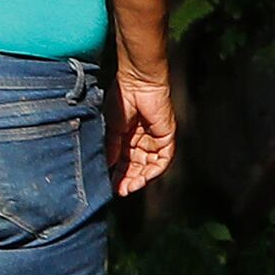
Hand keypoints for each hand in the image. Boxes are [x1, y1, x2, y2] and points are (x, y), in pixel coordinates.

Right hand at [109, 57, 178, 195]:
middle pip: (137, 166)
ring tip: (130, 187)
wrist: (136, 84)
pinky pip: (163, 159)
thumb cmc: (121, 99)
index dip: (118, 174)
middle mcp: (141, 140)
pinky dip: (155, 170)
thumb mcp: (111, 128)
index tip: (110, 186)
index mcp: (126, 137)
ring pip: (149, 166)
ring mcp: (155, 139)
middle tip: (121, 190)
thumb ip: (111, 147)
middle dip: (129, 179)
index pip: (123, 162)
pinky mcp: (166, 137)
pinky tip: (144, 178)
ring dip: (141, 178)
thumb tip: (107, 166)